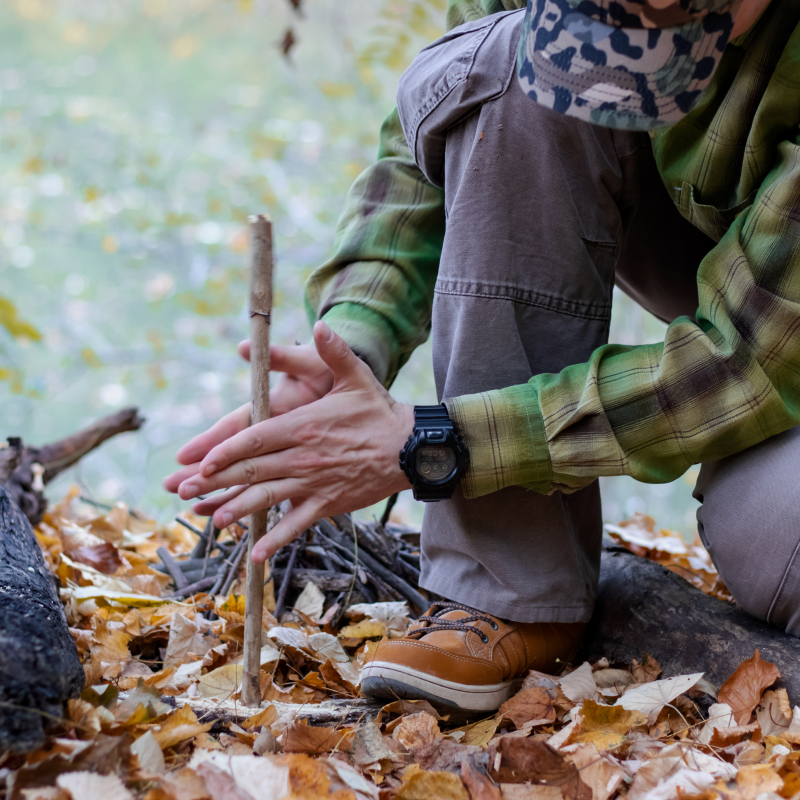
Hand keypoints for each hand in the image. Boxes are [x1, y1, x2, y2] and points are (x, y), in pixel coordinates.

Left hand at [164, 321, 412, 562]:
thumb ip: (334, 351)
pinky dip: (275, 540)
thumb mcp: (356, 377)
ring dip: (236, 510)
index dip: (224, 452)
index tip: (200, 461)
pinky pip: (296, 525)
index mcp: (303, 426)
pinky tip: (255, 554)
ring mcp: (314, 484)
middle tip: (184, 491)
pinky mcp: (327, 504)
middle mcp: (302, 457)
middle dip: (214, 482)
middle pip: (251, 471)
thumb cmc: (378, 411)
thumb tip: (320, 324)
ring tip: (211, 520)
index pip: (254, 439)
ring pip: (267, 499)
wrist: (410, 449)